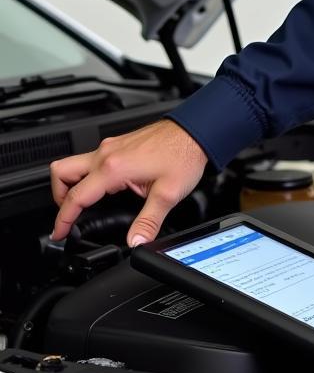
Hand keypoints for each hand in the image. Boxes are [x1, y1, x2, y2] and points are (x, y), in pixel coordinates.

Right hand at [50, 119, 206, 244]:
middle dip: (58, 196)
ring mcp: (111, 146)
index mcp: (113, 168)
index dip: (63, 219)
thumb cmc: (184, 154)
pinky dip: (88, 174)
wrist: (196, 130)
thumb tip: (136, 242)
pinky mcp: (119, 143)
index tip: (59, 233)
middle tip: (68, 215)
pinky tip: (105, 186)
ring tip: (83, 202)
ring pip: (74, 162)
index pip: (74, 197)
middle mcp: (107, 154)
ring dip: (71, 183)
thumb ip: (149, 222)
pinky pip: (91, 159)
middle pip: (61, 173)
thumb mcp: (168, 194)